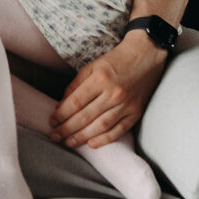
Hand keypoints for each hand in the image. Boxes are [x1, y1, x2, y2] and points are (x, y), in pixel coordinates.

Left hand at [49, 30, 166, 147]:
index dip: (62, 114)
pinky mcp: (136, 112)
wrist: (147, 54)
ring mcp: (126, 104)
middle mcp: (113, 93)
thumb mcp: (92, 66)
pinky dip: (105, 139)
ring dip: (82, 137)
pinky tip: (91, 144)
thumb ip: (76, 85)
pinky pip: (119, 130)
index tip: (52, 121)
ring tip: (69, 142)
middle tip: (55, 136)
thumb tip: (62, 105)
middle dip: (67, 129)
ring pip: (100, 126)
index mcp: (100, 79)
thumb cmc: (117, 59)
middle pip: (86, 117)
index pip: (76, 102)